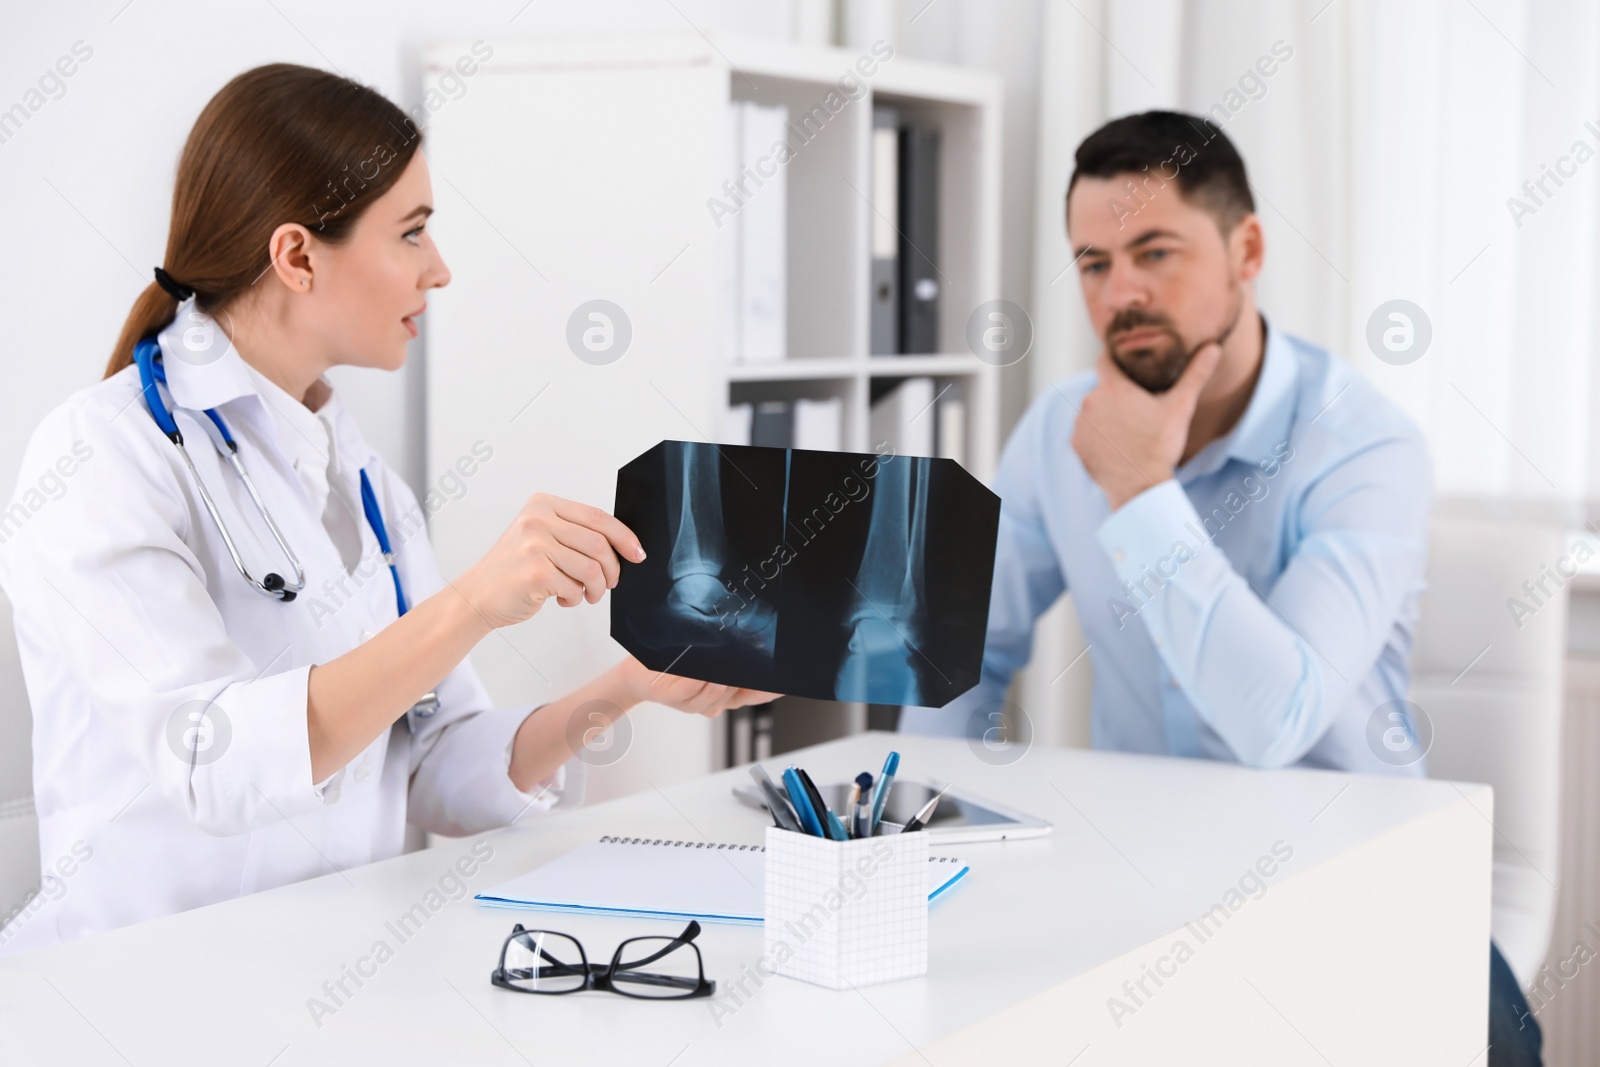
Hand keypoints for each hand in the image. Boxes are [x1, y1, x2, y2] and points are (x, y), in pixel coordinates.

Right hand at [457, 493, 645, 628]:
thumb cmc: (514, 570)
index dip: (624, 537)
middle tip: (609, 584)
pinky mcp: (535, 572)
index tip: (637, 554)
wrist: (477, 596)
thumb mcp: (540, 537)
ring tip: (585, 595)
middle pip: (599, 544)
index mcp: (543, 505)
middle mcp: (537, 520)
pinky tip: (562, 599)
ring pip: (592, 569)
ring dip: (596, 589)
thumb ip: (574, 534)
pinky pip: (575, 588)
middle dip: (612, 570)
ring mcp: (534, 545)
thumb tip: (623, 545)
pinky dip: (575, 599)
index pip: (598, 517)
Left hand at [613, 656, 780, 717]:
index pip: (756, 694)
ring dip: (720, 675)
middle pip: (739, 692)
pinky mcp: (672, 698)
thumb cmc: (670, 664)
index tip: (785, 679)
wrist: (634, 675)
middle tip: (754, 655)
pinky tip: (699, 670)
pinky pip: (690, 690)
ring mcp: (693, 704)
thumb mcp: (704, 659)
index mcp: (724, 694)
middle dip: (746, 675)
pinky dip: (696, 680)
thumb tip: (756, 638)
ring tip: (723, 655)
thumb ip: (729, 656)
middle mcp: (712, 702)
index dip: (772, 689)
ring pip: (717, 691)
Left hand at [1071, 343, 1221, 510]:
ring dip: (1105, 416)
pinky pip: (1085, 433)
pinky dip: (1097, 436)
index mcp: (1113, 388)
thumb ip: (1195, 374)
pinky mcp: (1075, 445)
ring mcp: (1080, 425)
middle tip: (1137, 409)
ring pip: (1093, 412)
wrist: (1140, 486)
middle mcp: (1090, 402)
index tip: (1123, 362)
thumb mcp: (1181, 407)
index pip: (1105, 360)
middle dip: (1117, 396)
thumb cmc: (1161, 445)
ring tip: (1128, 431)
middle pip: (1102, 390)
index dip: (1114, 359)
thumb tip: (1214, 347)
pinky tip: (1116, 445)